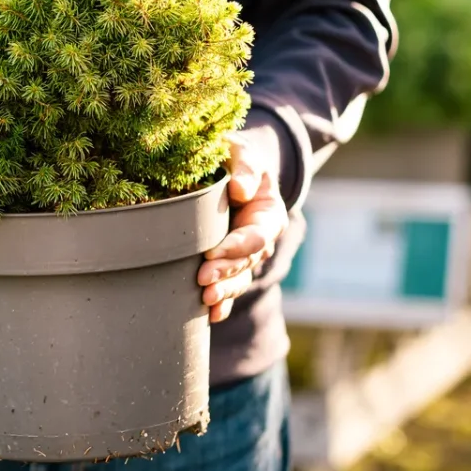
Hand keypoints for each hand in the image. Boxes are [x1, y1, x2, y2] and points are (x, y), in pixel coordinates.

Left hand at [198, 127, 289, 321]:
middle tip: (202, 281)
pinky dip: (223, 303)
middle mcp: (261, 239)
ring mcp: (247, 255)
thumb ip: (245, 167)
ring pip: (239, 279)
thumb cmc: (235, 158)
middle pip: (246, 262)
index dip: (236, 246)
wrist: (231, 171)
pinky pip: (231, 287)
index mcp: (268, 214)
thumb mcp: (243, 153)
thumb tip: (240, 190)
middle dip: (225, 273)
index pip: (256, 236)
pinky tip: (211, 317)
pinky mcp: (231, 263)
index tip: (212, 252)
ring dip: (224, 292)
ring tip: (205, 300)